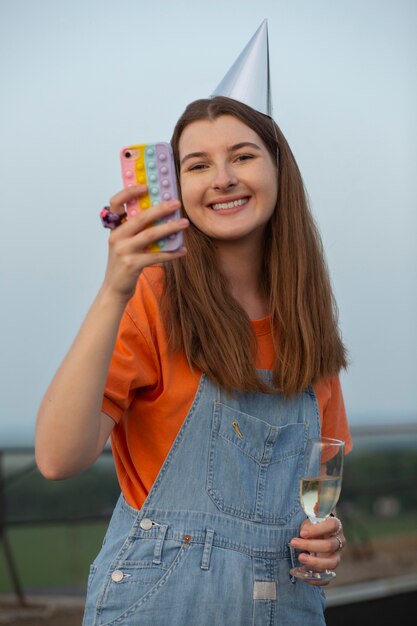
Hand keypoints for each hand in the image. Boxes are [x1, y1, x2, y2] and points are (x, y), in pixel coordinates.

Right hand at [102, 185, 188, 301]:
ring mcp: (123, 251)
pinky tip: (182, 250)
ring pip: (150, 235)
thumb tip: (161, 214)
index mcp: (115, 228)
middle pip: (140, 217)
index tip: (146, 186)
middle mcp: (117, 237)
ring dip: (170, 228)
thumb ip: (137, 230)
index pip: (116, 203)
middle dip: (161, 209)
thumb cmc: (124, 263)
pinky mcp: (131, 264)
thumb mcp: (126, 243)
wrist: (115, 289)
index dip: (129, 192)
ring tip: (184, 223)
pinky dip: (171, 253)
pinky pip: (156, 255)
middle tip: (177, 203)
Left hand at [289, 516, 344, 585]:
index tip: (302, 533)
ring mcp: (337, 556)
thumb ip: (307, 525)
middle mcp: (339, 541)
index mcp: (335, 525)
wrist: (318, 534)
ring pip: (331, 563)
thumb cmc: (313, 526)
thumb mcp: (310, 521)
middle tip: (294, 543)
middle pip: (329, 545)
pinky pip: (327, 577)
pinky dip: (315, 578)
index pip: (331, 525)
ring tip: (300, 558)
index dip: (317, 529)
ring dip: (314, 562)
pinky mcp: (331, 568)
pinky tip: (303, 574)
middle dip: (309, 545)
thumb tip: (303, 534)